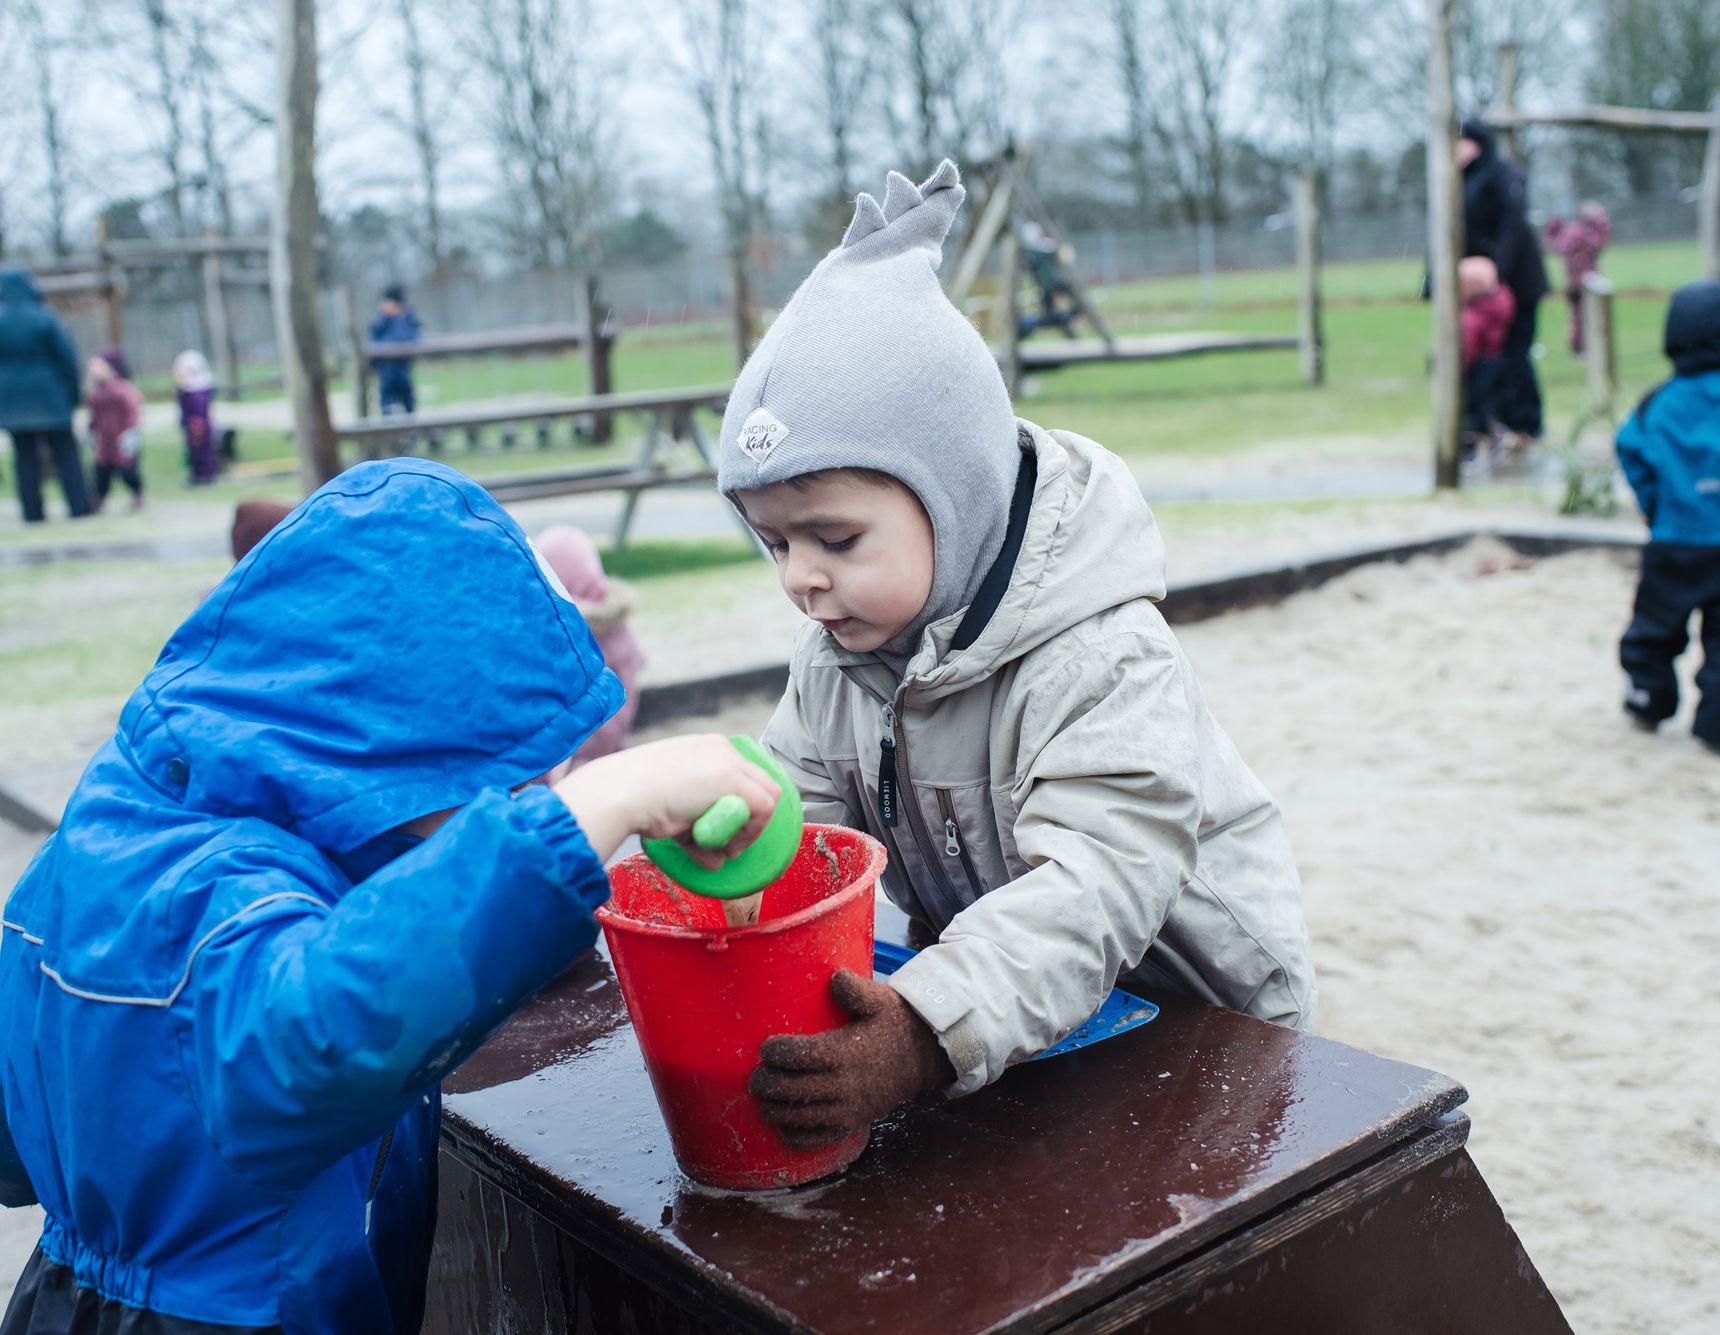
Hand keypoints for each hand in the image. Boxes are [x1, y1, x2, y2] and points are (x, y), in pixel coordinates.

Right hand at [552, 734, 779, 864]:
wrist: (620, 793)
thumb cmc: (636, 802)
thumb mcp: (674, 809)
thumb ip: (698, 829)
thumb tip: (716, 860)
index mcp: (707, 748)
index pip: (744, 777)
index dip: (741, 810)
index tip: (722, 834)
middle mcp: (722, 748)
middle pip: (760, 785)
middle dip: (750, 820)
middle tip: (727, 845)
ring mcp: (729, 761)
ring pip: (767, 797)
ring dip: (750, 830)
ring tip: (721, 849)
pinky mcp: (733, 778)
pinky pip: (764, 808)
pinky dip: (750, 832)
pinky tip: (723, 845)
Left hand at [750, 970, 953, 1148]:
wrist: (925, 1058)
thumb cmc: (895, 1025)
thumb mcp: (880, 1000)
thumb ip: (854, 989)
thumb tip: (833, 977)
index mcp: (844, 1053)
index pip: (798, 1056)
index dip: (775, 1053)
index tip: (766, 1048)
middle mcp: (843, 1085)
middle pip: (791, 1089)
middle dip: (765, 1083)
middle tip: (755, 1075)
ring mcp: (847, 1110)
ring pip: (799, 1117)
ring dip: (774, 1110)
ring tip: (764, 1099)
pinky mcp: (852, 1124)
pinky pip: (818, 1138)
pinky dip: (796, 1137)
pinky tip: (783, 1127)